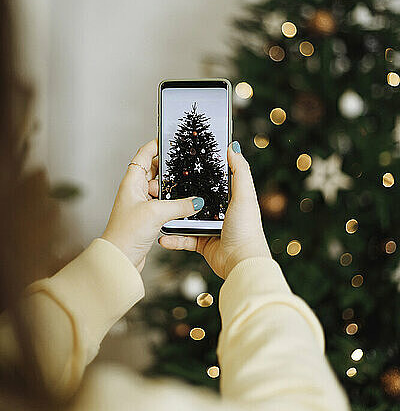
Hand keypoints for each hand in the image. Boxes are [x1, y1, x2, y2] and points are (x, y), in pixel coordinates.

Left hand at [102, 139, 203, 270]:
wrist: (120, 260)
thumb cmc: (127, 233)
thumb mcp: (156, 213)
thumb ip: (179, 204)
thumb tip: (196, 201)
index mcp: (132, 182)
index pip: (143, 155)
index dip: (155, 146)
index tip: (169, 140)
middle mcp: (135, 191)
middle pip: (154, 171)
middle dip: (169, 169)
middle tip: (185, 165)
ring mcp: (141, 205)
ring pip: (160, 189)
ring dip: (172, 189)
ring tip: (187, 188)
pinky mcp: (147, 219)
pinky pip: (163, 204)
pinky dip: (172, 203)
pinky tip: (183, 207)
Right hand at [159, 142, 270, 278]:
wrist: (241, 263)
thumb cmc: (246, 229)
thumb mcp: (244, 195)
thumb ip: (240, 170)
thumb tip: (233, 147)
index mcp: (231, 197)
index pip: (213, 179)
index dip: (201, 170)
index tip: (184, 161)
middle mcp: (220, 211)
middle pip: (196, 197)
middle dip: (179, 193)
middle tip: (162, 185)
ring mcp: (210, 227)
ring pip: (186, 217)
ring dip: (172, 215)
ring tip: (158, 208)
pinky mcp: (202, 243)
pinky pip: (183, 239)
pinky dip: (173, 238)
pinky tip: (162, 236)